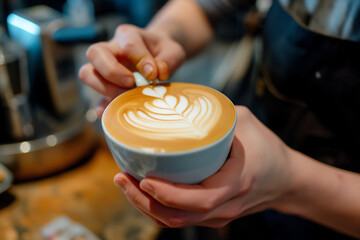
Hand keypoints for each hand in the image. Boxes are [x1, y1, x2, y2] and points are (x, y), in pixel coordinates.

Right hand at [79, 24, 185, 115]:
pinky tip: (115, 112)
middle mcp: (110, 49)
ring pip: (87, 73)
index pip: (128, 44)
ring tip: (126, 97)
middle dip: (111, 71)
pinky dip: (103, 107)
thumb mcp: (172, 51)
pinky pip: (95, 98)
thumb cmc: (163, 52)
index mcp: (128, 35)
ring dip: (104, 88)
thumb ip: (168, 60)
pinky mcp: (105, 88)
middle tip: (131, 83)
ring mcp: (103, 68)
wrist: (158, 56)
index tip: (153, 74)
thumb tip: (157, 73)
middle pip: (94, 53)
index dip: (141, 60)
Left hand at [113, 106, 293, 227]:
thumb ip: (216, 113)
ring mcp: (217, 215)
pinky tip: (142, 189)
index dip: (169, 194)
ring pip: (175, 221)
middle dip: (144, 202)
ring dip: (145, 206)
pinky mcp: (211, 215)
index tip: (145, 179)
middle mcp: (224, 206)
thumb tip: (180, 101)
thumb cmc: (267, 150)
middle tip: (121, 178)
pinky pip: (180, 218)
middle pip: (177, 217)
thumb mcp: (246, 123)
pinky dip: (157, 207)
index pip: (200, 200)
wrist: (286, 179)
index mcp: (236, 183)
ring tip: (124, 182)